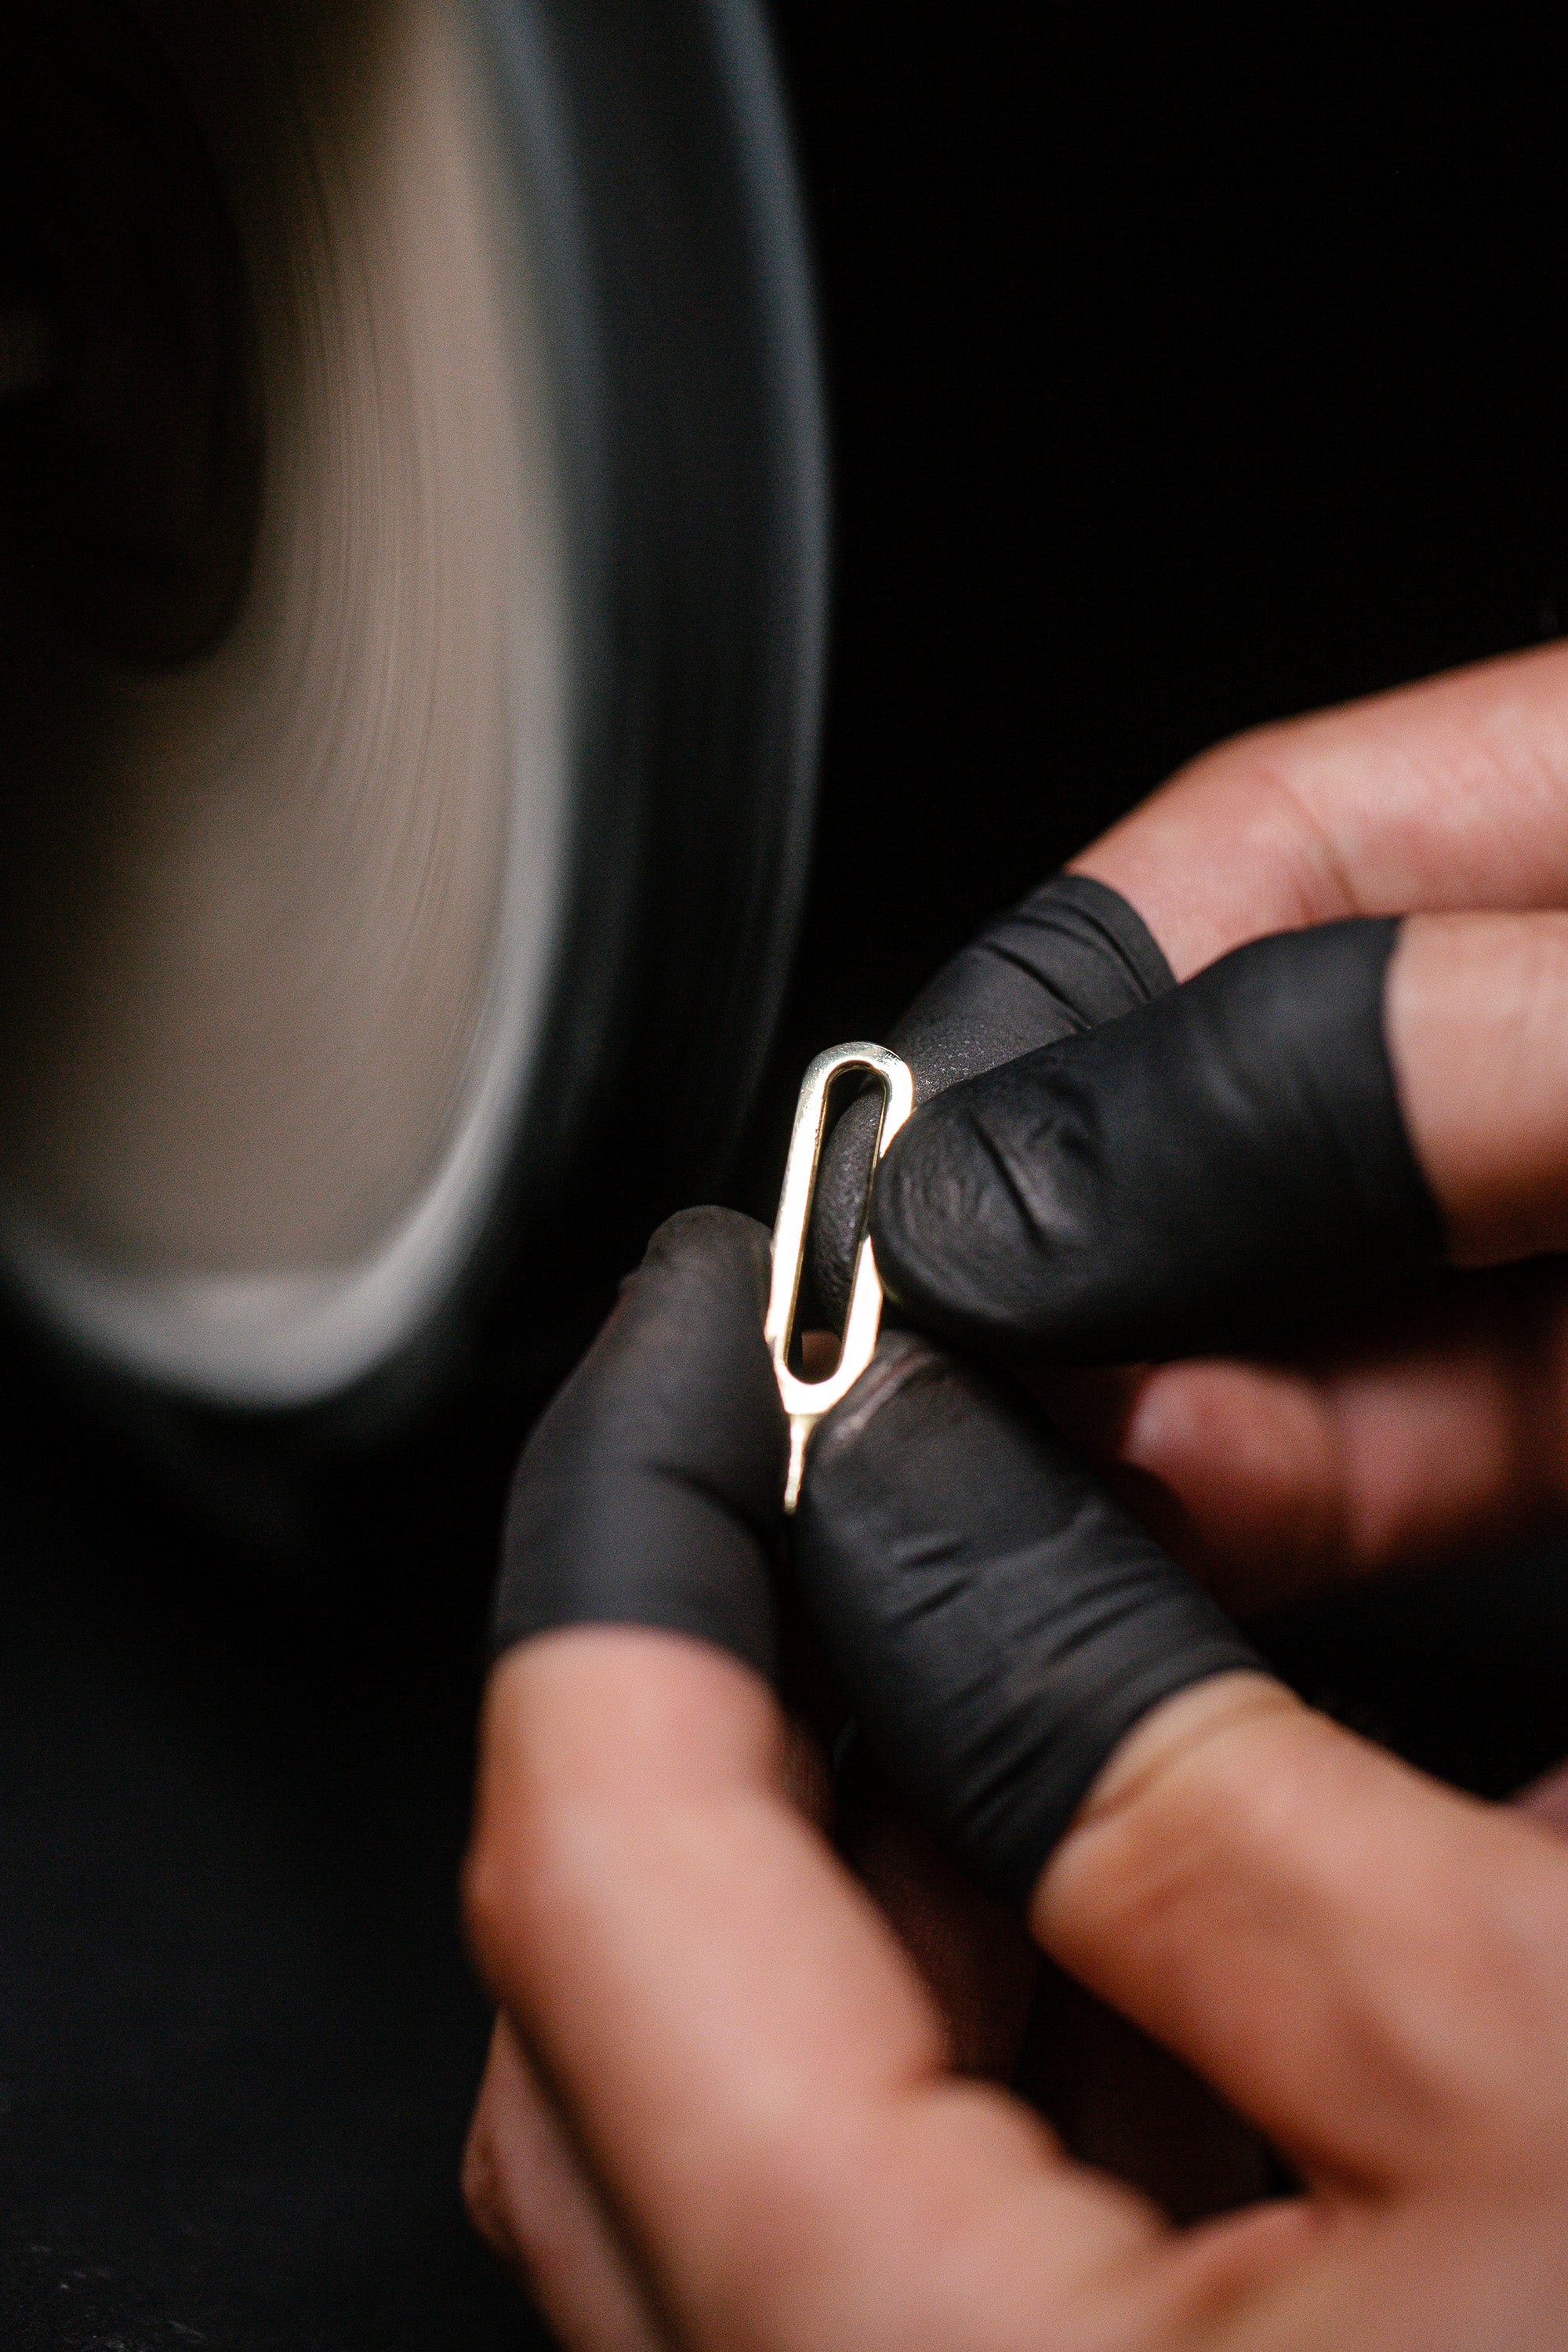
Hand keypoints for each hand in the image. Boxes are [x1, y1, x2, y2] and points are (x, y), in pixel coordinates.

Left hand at [464, 1209, 1567, 2348]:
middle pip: (642, 1983)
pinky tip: (1149, 1851)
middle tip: (876, 1444)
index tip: (702, 1321)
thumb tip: (916, 1497)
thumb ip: (1140, 1753)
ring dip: (888, 1813)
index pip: (594, 1863)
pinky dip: (1005, 1981)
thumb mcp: (1527, 2038)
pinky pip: (928, 2194)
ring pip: (773, 2083)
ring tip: (1031, 1606)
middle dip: (756, 1662)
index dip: (629, 1526)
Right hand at [821, 638, 1567, 1611]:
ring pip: (1349, 1292)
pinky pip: (1465, 1417)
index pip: (1271, 845)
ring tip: (1043, 1468)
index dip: (1057, 1007)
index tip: (913, 1186)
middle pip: (1267, 1090)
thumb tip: (1032, 1195)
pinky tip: (1190, 1515)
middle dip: (1102, 1247)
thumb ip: (1371, 1083)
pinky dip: (1322, 1483)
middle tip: (951, 1368)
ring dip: (1178, 1403)